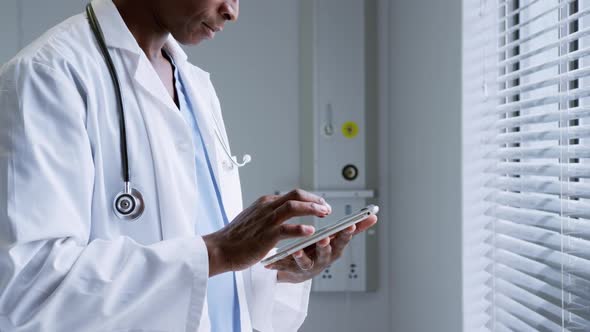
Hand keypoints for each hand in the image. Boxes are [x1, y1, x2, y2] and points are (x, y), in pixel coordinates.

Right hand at [202, 189, 331, 276]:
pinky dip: (301, 228)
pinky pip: (287, 229)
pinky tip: (311, 231)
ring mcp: (266, 220)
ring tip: (325, 214)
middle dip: (315, 200)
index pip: (292, 194)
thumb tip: (282, 213)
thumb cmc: (235, 238)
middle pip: (296, 195)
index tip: (320, 204)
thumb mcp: (253, 218)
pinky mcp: (266, 236)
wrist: (219, 249)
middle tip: (327, 208)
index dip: (310, 198)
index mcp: (265, 203)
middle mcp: (267, 207)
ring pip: (293, 207)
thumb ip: (268, 214)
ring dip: (312, 209)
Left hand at [263, 214, 377, 283]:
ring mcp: (309, 265)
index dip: (349, 233)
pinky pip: (290, 265)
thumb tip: (373, 217)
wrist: (296, 269)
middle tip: (326, 238)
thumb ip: (354, 228)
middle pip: (329, 252)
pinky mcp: (294, 269)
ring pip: (309, 261)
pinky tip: (284, 254)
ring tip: (301, 248)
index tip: (352, 224)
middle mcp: (324, 258)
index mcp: (334, 247)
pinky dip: (287, 260)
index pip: (344, 238)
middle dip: (329, 245)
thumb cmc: (318, 250)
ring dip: (305, 255)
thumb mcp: (337, 239)